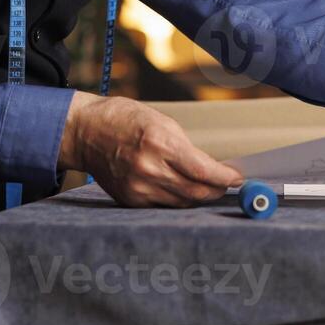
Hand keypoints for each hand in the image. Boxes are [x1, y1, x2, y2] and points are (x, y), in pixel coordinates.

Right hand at [61, 92, 242, 206]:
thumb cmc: (125, 119)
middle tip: (226, 185)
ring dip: (199, 197)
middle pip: (195, 192)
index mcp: (159, 143)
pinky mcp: (130, 200)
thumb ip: (185, 148)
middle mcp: (148, 169)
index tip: (236, 178)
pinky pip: (163, 205)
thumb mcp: (162, 122)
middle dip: (216, 190)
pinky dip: (178, 200)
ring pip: (182, 203)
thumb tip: (210, 169)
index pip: (202, 171)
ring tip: (209, 188)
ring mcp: (138, 188)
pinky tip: (184, 191)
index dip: (224, 178)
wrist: (87, 132)